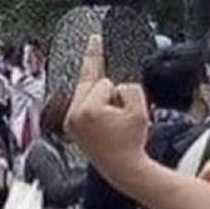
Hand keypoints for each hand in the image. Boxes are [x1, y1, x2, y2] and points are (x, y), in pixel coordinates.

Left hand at [66, 36, 148, 184]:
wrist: (125, 171)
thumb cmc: (132, 143)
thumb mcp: (140, 111)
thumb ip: (130, 88)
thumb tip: (117, 86)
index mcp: (88, 110)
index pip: (105, 83)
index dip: (113, 83)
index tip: (94, 37)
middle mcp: (73, 115)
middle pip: (90, 85)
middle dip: (106, 93)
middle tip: (108, 83)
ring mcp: (69, 123)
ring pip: (86, 95)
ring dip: (100, 101)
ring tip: (113, 124)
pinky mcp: (70, 129)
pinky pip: (82, 107)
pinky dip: (93, 110)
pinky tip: (104, 123)